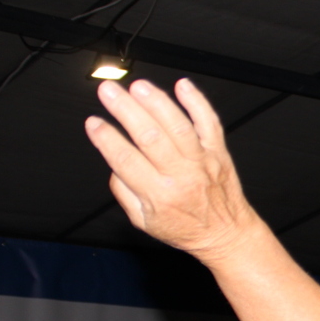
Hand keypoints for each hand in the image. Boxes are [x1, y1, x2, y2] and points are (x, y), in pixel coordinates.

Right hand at [85, 79, 258, 260]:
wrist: (226, 234)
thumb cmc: (186, 228)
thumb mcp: (144, 221)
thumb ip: (124, 192)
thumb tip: (112, 162)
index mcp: (159, 195)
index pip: (126, 161)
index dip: (106, 139)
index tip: (93, 122)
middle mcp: (181, 175)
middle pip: (149, 136)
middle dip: (125, 110)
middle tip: (108, 91)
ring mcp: (202, 161)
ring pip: (178, 126)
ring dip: (156, 102)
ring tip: (137, 86)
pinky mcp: (218, 152)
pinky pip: (210, 123)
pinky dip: (197, 102)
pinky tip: (183, 86)